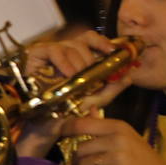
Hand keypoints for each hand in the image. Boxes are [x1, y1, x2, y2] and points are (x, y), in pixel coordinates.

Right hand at [14, 34, 133, 158]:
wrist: (47, 124)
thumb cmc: (70, 111)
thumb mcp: (97, 99)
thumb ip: (113, 88)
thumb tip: (129, 75)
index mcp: (79, 58)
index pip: (91, 40)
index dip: (103, 42)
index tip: (113, 51)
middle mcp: (65, 53)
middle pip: (82, 39)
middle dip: (90, 56)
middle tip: (91, 73)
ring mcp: (50, 53)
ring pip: (69, 45)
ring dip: (78, 62)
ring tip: (77, 78)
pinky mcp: (36, 55)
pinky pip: (53, 49)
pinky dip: (63, 61)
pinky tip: (68, 74)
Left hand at [60, 116, 165, 164]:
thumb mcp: (129, 140)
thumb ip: (106, 128)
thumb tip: (88, 109)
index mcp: (120, 127)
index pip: (83, 123)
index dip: (66, 128)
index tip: (57, 134)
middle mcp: (119, 138)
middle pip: (81, 147)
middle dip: (75, 160)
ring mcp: (120, 157)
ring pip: (83, 164)